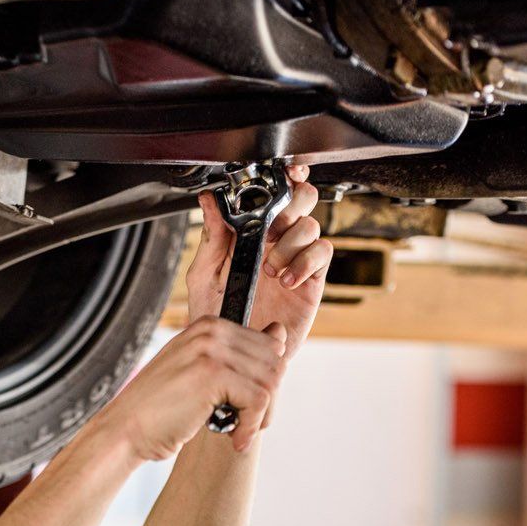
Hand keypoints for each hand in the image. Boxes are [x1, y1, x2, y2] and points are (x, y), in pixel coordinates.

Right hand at [96, 315, 286, 458]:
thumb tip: (281, 334)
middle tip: (246, 423)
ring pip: (270, 382)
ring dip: (261, 415)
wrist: (125, 430)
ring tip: (239, 432)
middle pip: (274, 362)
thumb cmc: (160, 409)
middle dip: (268, 399)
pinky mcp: (213, 375)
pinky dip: (251, 426)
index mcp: (208, 326)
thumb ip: (237, 356)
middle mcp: (211, 331)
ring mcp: (211, 350)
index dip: (264, 382)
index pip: (268, 345)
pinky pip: (259, 400)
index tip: (244, 405)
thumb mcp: (199, 373)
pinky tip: (234, 439)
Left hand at [186, 164, 330, 361]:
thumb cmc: (217, 316)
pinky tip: (286, 278)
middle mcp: (276, 242)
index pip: (273, 195)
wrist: (232, 353)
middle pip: (302, 200)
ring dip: (291, 242)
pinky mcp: (311, 281)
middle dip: (291, 205)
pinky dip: (306, 261)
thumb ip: (211, 236)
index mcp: (251, 233)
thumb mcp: (204, 274)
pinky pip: (322, 254)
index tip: (285, 172)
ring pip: (311, 225)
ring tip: (270, 268)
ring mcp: (296, 259)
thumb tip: (208, 199)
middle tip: (272, 228)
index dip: (284, 177)